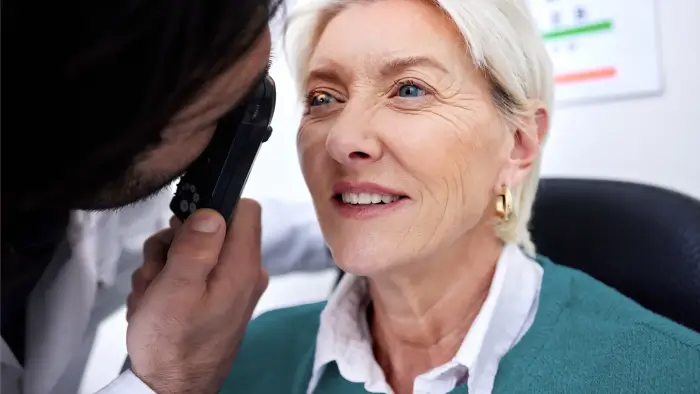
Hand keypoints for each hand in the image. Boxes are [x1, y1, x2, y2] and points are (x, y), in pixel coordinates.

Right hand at [126, 199, 268, 393]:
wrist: (170, 391)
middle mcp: (244, 273)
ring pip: (193, 251)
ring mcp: (230, 287)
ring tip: (154, 298)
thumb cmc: (172, 347)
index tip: (182, 229)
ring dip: (164, 268)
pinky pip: (190, 273)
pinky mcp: (215, 299)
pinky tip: (157, 306)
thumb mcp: (176, 291)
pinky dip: (168, 284)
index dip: (211, 208)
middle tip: (158, 275)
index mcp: (242, 267)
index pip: (244, 209)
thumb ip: (195, 248)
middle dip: (174, 245)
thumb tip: (212, 211)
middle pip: (211, 229)